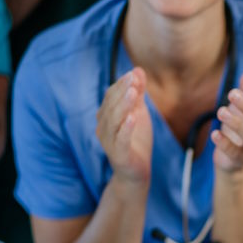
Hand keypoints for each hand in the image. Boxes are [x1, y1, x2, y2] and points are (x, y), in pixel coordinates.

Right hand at [96, 67, 152, 184]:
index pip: (111, 96)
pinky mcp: (118, 154)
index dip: (121, 84)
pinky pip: (120, 140)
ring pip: (113, 121)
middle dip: (122, 91)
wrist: (136, 173)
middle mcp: (103, 127)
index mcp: (107, 116)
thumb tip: (137, 69)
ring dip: (123, 105)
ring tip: (133, 93)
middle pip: (111, 105)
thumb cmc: (136, 141)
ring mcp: (108, 141)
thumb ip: (138, 94)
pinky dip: (126, 128)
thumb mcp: (139, 113)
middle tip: (133, 78)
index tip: (134, 73)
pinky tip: (133, 118)